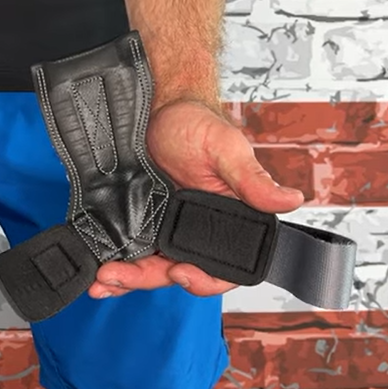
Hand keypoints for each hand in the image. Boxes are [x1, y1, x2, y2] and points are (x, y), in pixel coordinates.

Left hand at [87, 99, 304, 298]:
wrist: (155, 108)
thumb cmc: (197, 124)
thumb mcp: (225, 148)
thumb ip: (252, 179)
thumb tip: (289, 199)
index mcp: (229, 220)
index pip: (224, 267)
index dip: (204, 280)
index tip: (181, 272)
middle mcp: (198, 231)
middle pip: (179, 272)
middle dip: (148, 279)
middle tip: (119, 276)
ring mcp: (167, 229)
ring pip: (151, 268)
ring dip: (127, 279)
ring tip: (102, 280)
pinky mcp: (140, 223)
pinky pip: (131, 252)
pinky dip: (116, 265)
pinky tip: (99, 276)